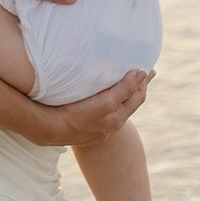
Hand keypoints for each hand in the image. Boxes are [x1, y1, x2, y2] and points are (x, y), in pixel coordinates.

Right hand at [35, 70, 152, 147]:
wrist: (50, 128)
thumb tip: (142, 73)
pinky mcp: (87, 131)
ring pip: (117, 110)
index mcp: (117, 117)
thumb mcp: (106, 101)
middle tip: (145, 74)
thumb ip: (125, 88)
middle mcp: (111, 125)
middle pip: (130, 104)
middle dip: (138, 89)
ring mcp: (99, 130)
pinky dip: (110, 106)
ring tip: (126, 86)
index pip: (137, 96)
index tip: (149, 69)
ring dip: (124, 97)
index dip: (143, 82)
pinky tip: (104, 102)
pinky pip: (104, 116)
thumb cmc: (77, 113)